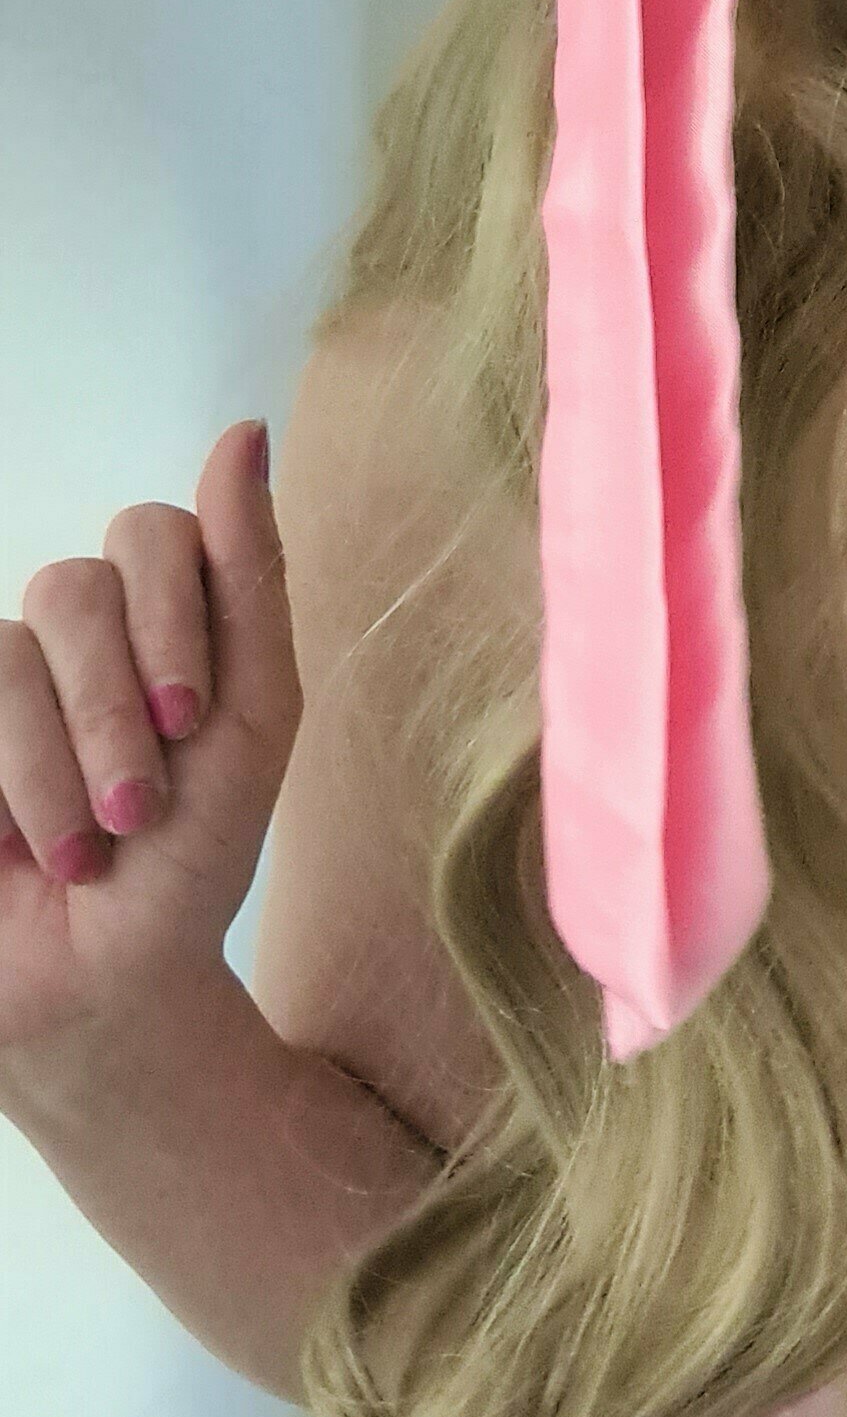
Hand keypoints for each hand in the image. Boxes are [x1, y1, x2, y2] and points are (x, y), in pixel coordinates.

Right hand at [0, 420, 301, 1076]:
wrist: (100, 987)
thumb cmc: (191, 861)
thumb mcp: (251, 722)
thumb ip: (249, 578)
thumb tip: (244, 429)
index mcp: (158, 611)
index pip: (154, 533)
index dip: (171, 621)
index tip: (192, 725)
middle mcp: (71, 628)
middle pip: (74, 587)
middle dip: (114, 710)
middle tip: (140, 810)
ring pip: (5, 651)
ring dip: (52, 770)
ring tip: (82, 854)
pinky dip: (3, 787)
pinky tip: (17, 849)